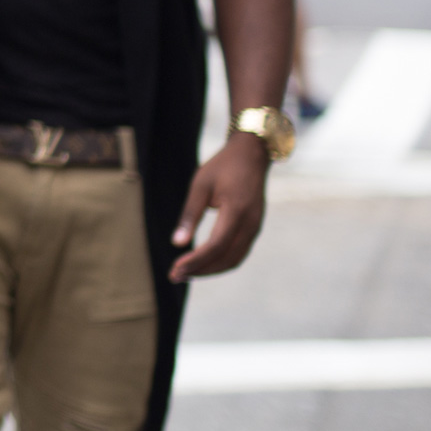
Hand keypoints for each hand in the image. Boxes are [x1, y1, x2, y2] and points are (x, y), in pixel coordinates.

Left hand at [171, 133, 267, 280]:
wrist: (251, 155)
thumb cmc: (222, 167)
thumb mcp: (200, 185)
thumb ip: (190, 214)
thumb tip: (177, 243)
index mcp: (237, 210)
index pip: (216, 245)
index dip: (196, 261)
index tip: (175, 268)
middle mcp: (250, 223)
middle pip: (226, 258)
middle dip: (200, 270)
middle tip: (175, 275)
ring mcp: (255, 227)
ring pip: (234, 259)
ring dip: (210, 270)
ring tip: (186, 272)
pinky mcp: (254, 228)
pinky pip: (239, 252)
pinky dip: (220, 262)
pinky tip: (202, 262)